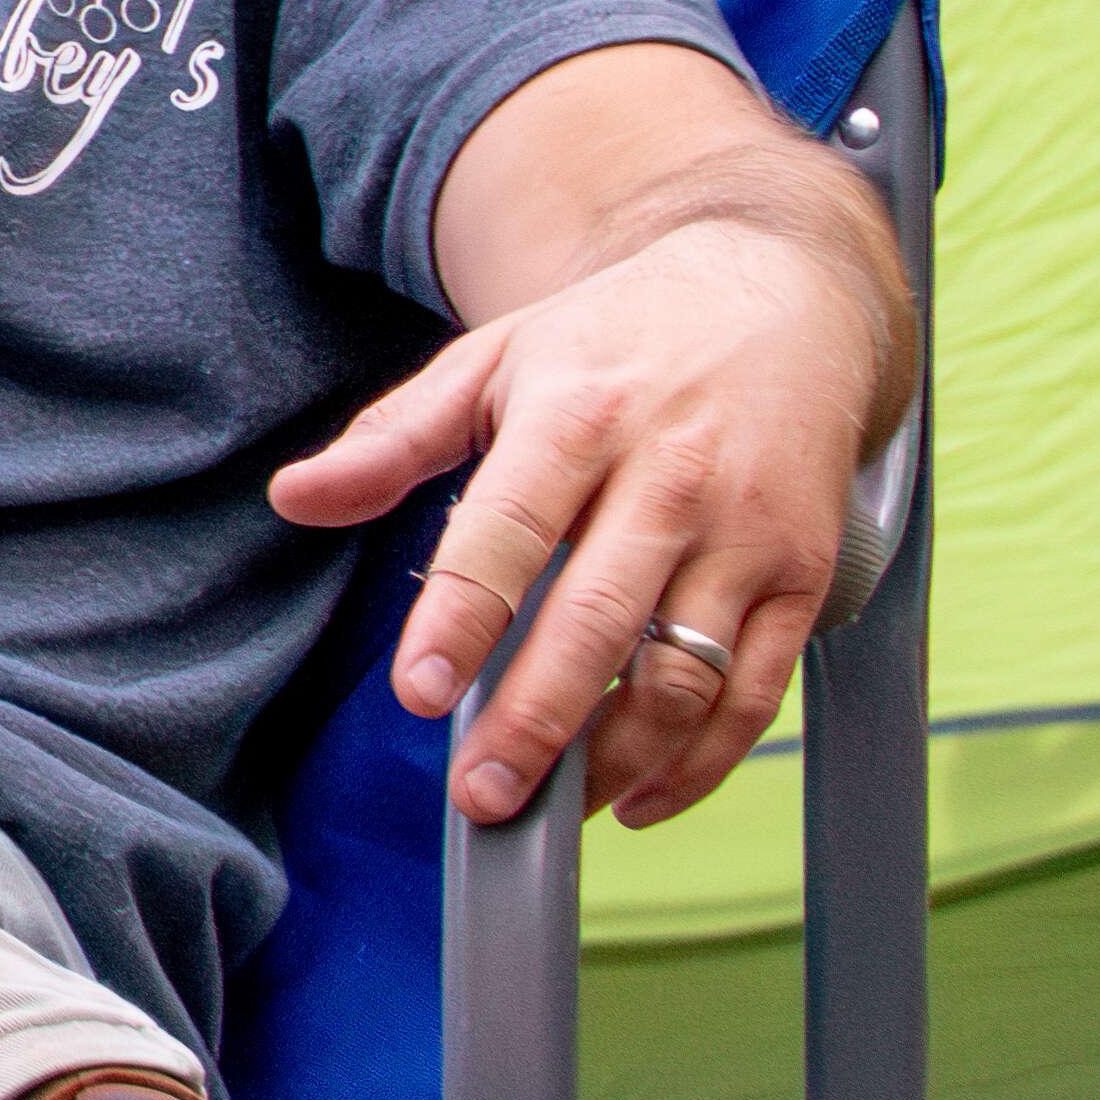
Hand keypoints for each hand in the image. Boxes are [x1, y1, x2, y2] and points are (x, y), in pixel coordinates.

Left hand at [274, 208, 895, 829]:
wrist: (780, 296)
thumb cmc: (618, 341)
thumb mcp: (493, 360)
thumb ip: (392, 438)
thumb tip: (297, 496)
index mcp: (577, 418)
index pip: (509, 532)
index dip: (463, 618)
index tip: (419, 690)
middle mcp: (670, 477)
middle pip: (599, 618)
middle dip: (535, 719)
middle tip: (482, 791)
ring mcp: (746, 532)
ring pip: (684, 673)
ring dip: (617, 757)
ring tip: (552, 804)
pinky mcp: (802, 577)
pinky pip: (754, 691)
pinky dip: (701, 761)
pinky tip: (640, 794)